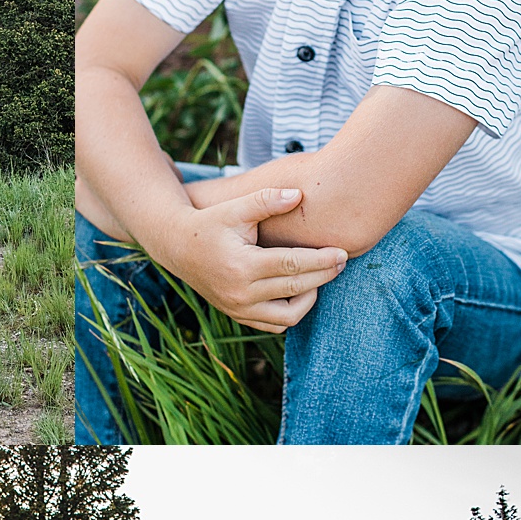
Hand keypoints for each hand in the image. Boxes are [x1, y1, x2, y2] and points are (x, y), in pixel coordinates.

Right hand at [169, 188, 345, 334]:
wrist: (178, 247)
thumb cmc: (210, 222)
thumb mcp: (236, 207)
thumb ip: (267, 200)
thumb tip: (299, 195)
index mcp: (242, 265)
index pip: (292, 265)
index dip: (321, 259)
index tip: (342, 252)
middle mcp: (240, 292)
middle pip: (296, 288)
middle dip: (324, 275)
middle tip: (342, 261)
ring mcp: (238, 308)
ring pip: (288, 316)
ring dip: (309, 298)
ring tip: (319, 277)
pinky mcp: (238, 315)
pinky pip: (274, 324)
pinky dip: (291, 311)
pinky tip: (300, 290)